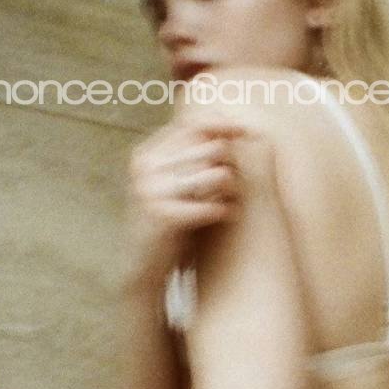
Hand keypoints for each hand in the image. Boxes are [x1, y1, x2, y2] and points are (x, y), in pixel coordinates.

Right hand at [127, 118, 247, 274]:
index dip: (224, 125)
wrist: (140, 265)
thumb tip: (234, 124)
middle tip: (226, 186)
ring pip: (218, 174)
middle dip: (229, 166)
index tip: (247, 131)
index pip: (193, 125)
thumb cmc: (168, 218)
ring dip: (230, 189)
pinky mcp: (162, 216)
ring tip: (224, 200)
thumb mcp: (173, 181)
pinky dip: (223, 211)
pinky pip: (212, 205)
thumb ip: (194, 153)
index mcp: (148, 153)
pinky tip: (222, 215)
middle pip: (212, 148)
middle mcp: (146, 167)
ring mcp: (151, 191)